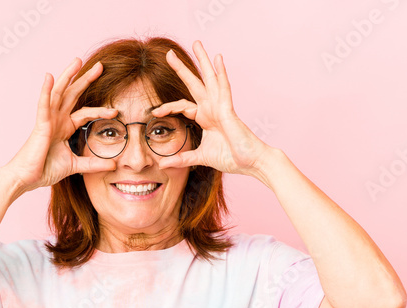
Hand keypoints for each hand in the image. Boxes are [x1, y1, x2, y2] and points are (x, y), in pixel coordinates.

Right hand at [2, 58, 118, 194]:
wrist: (27, 178)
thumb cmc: (45, 169)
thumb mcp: (75, 166)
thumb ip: (94, 164)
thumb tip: (114, 165)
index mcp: (64, 127)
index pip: (85, 112)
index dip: (100, 110)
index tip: (115, 111)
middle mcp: (57, 119)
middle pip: (73, 94)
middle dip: (86, 79)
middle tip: (100, 66)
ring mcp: (48, 120)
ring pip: (59, 93)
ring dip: (68, 76)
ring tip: (78, 61)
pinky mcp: (40, 125)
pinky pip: (43, 104)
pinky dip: (46, 90)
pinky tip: (49, 77)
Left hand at [152, 41, 271, 176]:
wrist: (251, 162)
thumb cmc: (231, 157)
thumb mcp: (200, 158)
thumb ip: (182, 159)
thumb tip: (163, 165)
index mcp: (205, 118)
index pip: (183, 106)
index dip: (169, 107)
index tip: (155, 112)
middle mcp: (212, 108)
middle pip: (194, 84)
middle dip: (181, 69)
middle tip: (169, 54)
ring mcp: (221, 107)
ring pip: (210, 79)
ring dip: (203, 61)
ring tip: (196, 43)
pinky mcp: (229, 110)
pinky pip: (224, 88)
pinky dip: (221, 73)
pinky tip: (218, 58)